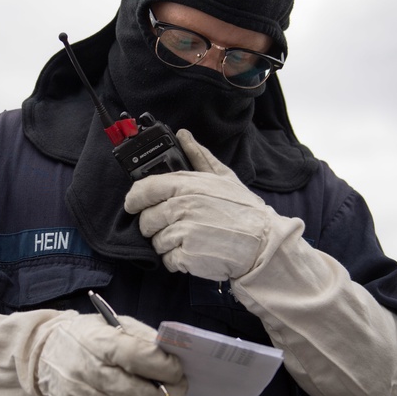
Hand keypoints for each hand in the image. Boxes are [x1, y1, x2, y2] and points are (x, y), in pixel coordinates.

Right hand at [37, 313, 186, 395]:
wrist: (43, 356)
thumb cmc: (86, 337)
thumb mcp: (113, 324)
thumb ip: (143, 337)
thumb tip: (173, 355)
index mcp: (96, 342)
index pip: (138, 357)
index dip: (165, 365)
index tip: (178, 368)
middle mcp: (85, 372)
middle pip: (137, 391)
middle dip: (165, 391)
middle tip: (178, 386)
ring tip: (136, 385)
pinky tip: (113, 394)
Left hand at [124, 129, 301, 280]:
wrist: (263, 244)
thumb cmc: (244, 211)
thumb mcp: (224, 178)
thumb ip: (199, 156)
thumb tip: (183, 135)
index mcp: (188, 186)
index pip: (145, 189)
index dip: (134, 199)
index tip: (133, 205)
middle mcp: (182, 207)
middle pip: (147, 219)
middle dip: (155, 226)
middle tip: (175, 226)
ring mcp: (184, 232)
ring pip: (156, 241)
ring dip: (168, 244)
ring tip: (191, 239)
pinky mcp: (187, 256)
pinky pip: (167, 260)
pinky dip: (177, 260)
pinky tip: (194, 252)